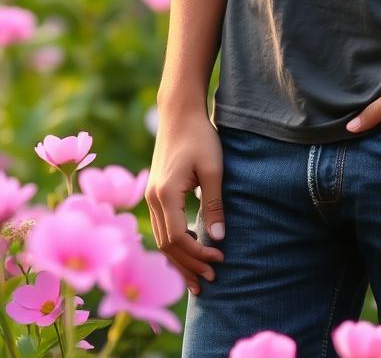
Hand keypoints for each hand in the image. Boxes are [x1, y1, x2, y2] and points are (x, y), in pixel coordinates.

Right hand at [145, 108, 225, 294]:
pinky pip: (162, 228)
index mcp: (165, 193)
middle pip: (166, 245)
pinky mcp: (155, 194)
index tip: (219, 258)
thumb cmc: (199, 136)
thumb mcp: (213, 168)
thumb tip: (219, 238)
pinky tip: (189, 253)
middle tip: (210, 279)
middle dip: (188, 265)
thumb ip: (214, 203)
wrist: (179, 112)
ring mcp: (150, 197)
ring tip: (198, 277)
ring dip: (179, 260)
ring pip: (161, 240)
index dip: (198, 254)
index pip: (178, 238)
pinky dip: (174, 245)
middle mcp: (152, 199)